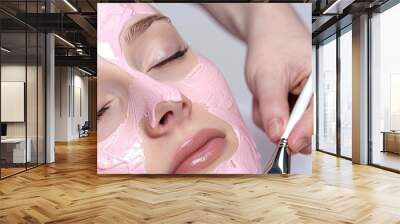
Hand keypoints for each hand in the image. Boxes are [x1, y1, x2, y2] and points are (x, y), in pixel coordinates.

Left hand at [201, 3, 312, 153]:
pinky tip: (266, 98)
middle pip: (302, 128)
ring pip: (286, 127)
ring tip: (265, 94)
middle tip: (267, 107)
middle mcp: (316, 96)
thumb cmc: (273, 45)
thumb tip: (277, 133)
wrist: (267, 35)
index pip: (316, 118)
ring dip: (269, 117)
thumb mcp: (268, 76)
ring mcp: (304, 104)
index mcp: (322, 84)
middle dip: (279, 122)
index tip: (286, 144)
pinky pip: (278, 122)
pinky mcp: (293, 108)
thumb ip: (273, 106)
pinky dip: (267, 114)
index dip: (301, 134)